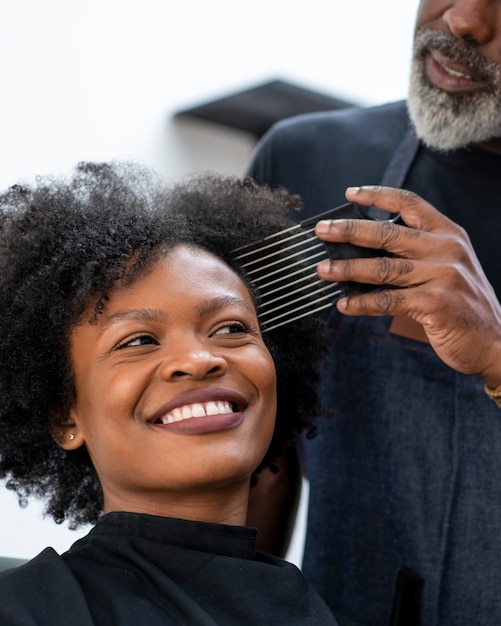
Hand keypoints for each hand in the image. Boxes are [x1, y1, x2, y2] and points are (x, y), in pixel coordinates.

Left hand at [315, 185, 500, 387]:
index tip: (350, 193)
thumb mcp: (447, 267)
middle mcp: (447, 249)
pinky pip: (389, 300)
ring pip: (383, 268)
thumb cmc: (462, 303)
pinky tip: (344, 305)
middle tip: (322, 232)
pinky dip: (363, 303)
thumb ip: (415, 255)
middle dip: (349, 231)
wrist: (495, 341)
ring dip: (347, 270)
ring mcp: (443, 275)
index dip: (377, 195)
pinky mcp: (436, 303)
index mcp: (449, 234)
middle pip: (387, 233)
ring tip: (323, 271)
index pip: (410, 203)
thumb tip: (361, 252)